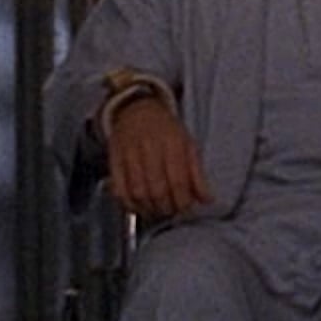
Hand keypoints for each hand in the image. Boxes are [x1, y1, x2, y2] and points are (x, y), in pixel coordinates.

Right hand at [106, 92, 211, 221]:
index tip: (185, 207)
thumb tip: (207, 199)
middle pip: (157, 189)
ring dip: (149, 208)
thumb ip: (197, 174)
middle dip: (167, 208)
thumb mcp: (188, 144)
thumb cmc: (165, 129)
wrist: (137, 109)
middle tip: (171, 211)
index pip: (178, 181)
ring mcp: (129, 154)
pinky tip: (138, 205)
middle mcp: (150, 147)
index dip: (183, 201)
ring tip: (157, 210)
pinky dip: (128, 203)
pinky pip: (119, 189)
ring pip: (137, 191)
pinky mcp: (114, 160)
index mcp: (173, 143)